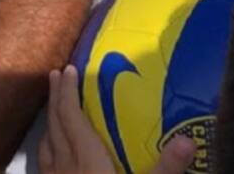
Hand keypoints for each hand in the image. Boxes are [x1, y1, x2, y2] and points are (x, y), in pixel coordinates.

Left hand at [38, 66, 193, 173]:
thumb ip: (166, 170)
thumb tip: (188, 140)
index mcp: (86, 161)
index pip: (72, 118)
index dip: (69, 93)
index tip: (68, 70)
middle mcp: (64, 170)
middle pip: (55, 127)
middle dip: (56, 100)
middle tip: (56, 77)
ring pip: (46, 149)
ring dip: (49, 125)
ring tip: (54, 112)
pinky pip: (45, 169)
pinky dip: (47, 154)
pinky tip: (52, 160)